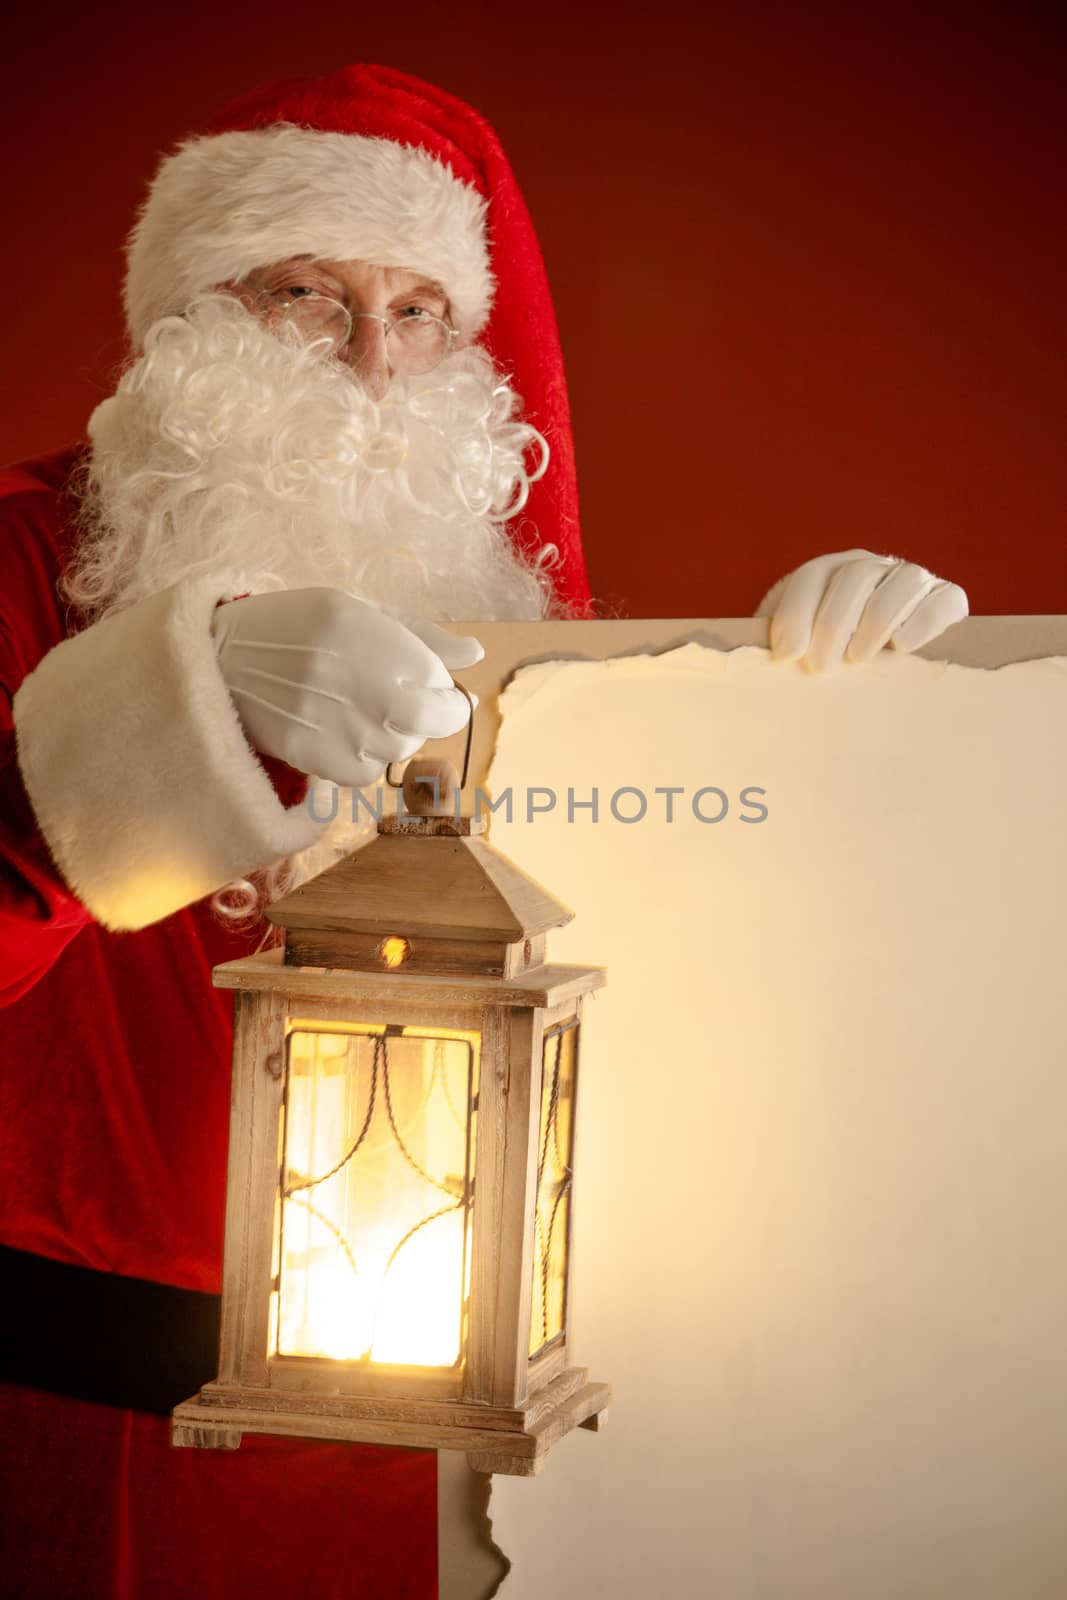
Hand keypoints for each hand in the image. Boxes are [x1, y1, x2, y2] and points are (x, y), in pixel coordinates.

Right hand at [211, 589, 481, 786]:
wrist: (220, 659)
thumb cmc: (297, 626)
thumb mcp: (360, 610)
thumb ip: (422, 635)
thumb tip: (476, 653)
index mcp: (382, 642)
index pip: (447, 694)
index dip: (444, 694)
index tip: (428, 687)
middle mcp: (369, 689)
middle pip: (431, 726)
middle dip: (423, 716)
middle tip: (389, 697)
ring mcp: (345, 729)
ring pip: (399, 750)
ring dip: (390, 734)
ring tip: (351, 707)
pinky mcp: (320, 760)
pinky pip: (366, 774)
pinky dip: (360, 756)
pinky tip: (334, 729)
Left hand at [756, 550, 967, 671]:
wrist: (875, 677)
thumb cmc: (830, 660)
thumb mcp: (802, 647)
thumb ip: (786, 641)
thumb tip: (784, 651)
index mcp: (835, 571)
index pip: (815, 576)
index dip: (798, 612)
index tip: (787, 654)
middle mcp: (876, 567)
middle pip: (856, 577)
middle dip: (833, 624)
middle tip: (820, 666)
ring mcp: (914, 580)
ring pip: (902, 582)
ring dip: (876, 621)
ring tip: (857, 659)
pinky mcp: (947, 600)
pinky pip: (944, 600)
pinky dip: (924, 620)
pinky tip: (901, 646)